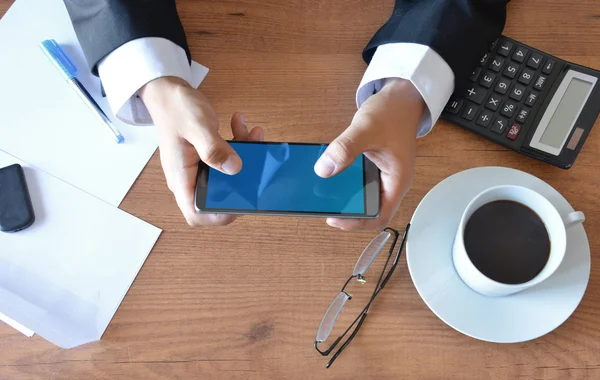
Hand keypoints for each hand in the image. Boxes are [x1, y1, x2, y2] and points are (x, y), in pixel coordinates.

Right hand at [139, 77, 263, 226]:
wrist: (167, 92)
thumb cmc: (176, 108)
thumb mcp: (197, 126)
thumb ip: (214, 149)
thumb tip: (234, 169)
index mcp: (181, 177)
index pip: (196, 213)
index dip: (218, 216)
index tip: (240, 202)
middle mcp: (189, 177)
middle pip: (218, 195)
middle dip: (241, 180)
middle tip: (254, 161)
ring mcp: (198, 167)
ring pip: (226, 175)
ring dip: (243, 157)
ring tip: (250, 134)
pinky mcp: (207, 157)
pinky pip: (226, 158)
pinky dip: (238, 144)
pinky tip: (241, 125)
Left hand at [314, 78, 424, 229]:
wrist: (400, 97)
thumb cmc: (392, 112)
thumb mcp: (366, 128)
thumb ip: (345, 148)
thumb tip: (324, 170)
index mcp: (397, 181)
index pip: (379, 217)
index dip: (357, 223)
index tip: (335, 219)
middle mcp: (392, 182)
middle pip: (370, 210)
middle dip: (347, 212)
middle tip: (325, 207)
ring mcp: (383, 176)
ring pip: (363, 197)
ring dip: (345, 198)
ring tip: (324, 195)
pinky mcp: (373, 167)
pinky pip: (358, 182)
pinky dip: (344, 182)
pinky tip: (330, 175)